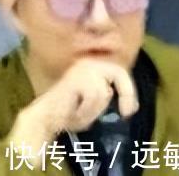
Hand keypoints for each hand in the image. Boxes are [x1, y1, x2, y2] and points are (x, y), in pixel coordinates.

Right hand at [9, 58, 137, 149]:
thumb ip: (109, 95)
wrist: (48, 116)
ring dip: (96, 108)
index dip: (128, 89)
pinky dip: (88, 109)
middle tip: (127, 112)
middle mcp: (87, 63)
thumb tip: (130, 102)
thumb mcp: (96, 102)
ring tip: (82, 112)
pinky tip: (77, 111)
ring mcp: (81, 69)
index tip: (129, 110)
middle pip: (117, 71)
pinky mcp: (76, 79)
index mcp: (92, 67)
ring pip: (104, 91)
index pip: (118, 70)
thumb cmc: (70, 111)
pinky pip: (93, 96)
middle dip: (126, 92)